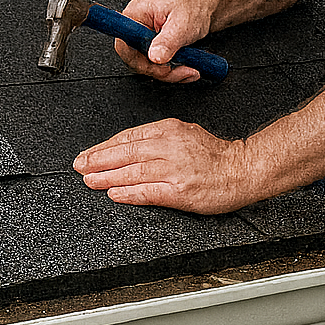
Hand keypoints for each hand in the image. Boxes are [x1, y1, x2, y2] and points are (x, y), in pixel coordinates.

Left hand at [74, 119, 255, 213]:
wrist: (245, 170)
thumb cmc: (217, 156)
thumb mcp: (187, 134)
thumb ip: (159, 139)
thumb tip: (127, 149)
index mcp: (171, 130)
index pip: (129, 137)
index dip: (104, 147)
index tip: (88, 155)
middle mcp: (171, 147)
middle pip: (125, 153)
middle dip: (98, 161)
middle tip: (80, 167)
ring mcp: (175, 170)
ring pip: (132, 172)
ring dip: (106, 177)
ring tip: (90, 181)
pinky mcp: (180, 191)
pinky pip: (147, 192)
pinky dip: (128, 193)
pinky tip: (114, 194)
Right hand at [116, 0, 213, 82]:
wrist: (206, 9)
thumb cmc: (194, 7)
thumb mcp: (182, 24)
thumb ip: (168, 41)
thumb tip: (155, 57)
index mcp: (136, 14)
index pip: (124, 44)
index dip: (138, 60)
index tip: (158, 64)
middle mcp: (136, 26)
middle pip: (135, 59)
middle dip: (160, 69)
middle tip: (181, 70)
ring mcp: (144, 39)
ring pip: (147, 66)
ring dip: (169, 73)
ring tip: (188, 69)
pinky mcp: (154, 48)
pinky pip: (157, 66)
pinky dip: (172, 71)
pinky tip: (186, 69)